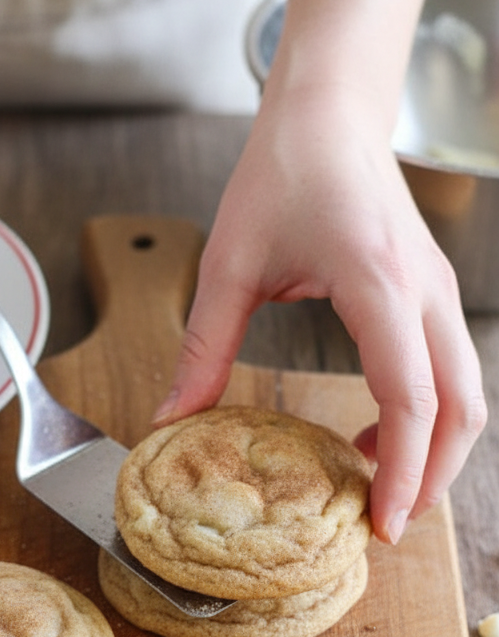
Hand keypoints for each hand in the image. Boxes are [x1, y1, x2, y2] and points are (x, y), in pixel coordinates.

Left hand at [154, 87, 486, 543]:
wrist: (329, 111)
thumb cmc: (282, 172)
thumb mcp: (229, 264)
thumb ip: (204, 349)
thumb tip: (170, 418)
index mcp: (378, 283)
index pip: (412, 397)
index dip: (402, 470)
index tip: (379, 523)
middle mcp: (425, 291)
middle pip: (461, 407)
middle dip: (433, 477)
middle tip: (385, 526)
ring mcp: (438, 290)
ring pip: (467, 391)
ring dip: (436, 449)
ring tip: (381, 490)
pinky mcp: (432, 292)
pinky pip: (450, 369)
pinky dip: (428, 415)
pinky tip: (374, 434)